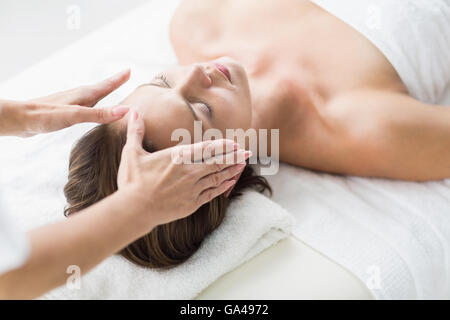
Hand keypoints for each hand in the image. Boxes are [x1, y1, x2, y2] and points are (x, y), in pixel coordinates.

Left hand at [0, 69, 130, 136]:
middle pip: (101, 88)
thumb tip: (125, 110)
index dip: (118, 79)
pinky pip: (85, 105)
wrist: (20, 119)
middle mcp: (79, 96)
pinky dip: (93, 104)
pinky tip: (89, 109)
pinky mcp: (64, 111)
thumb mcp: (76, 116)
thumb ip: (100, 114)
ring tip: (110, 90)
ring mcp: (71, 103)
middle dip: (114, 82)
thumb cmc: (46, 116)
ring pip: (92, 96)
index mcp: (84, 95)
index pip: (106, 85)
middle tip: (124, 76)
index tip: (129, 70)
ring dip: (103, 92)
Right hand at [117, 111, 249, 226]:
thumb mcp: (131, 153)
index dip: (223, 146)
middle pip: (218, 162)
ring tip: (243, 164)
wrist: (133, 210)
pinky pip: (212, 193)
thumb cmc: (132, 181)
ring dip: (232, 170)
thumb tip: (133, 112)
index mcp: (178, 157)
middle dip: (234, 156)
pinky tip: (230, 182)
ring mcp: (192, 188)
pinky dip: (223, 186)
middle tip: (247, 152)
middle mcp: (189, 172)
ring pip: (218, 177)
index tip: (234, 143)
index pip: (207, 148)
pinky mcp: (192, 203)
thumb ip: (136, 131)